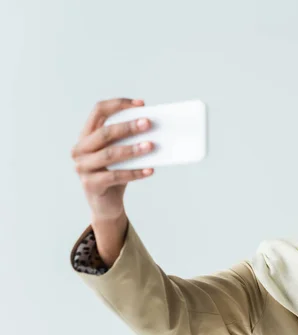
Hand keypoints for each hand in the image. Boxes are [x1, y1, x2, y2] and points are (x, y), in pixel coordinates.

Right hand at [71, 98, 154, 221]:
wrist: (106, 205)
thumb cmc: (116, 174)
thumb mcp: (121, 154)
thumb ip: (129, 140)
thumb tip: (155, 127)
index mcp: (86, 135)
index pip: (99, 111)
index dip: (119, 104)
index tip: (141, 104)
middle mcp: (80, 149)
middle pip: (104, 132)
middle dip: (128, 127)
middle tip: (148, 123)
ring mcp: (82, 167)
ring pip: (109, 154)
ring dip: (132, 149)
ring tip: (151, 146)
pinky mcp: (90, 185)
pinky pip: (115, 176)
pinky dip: (134, 173)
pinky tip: (150, 170)